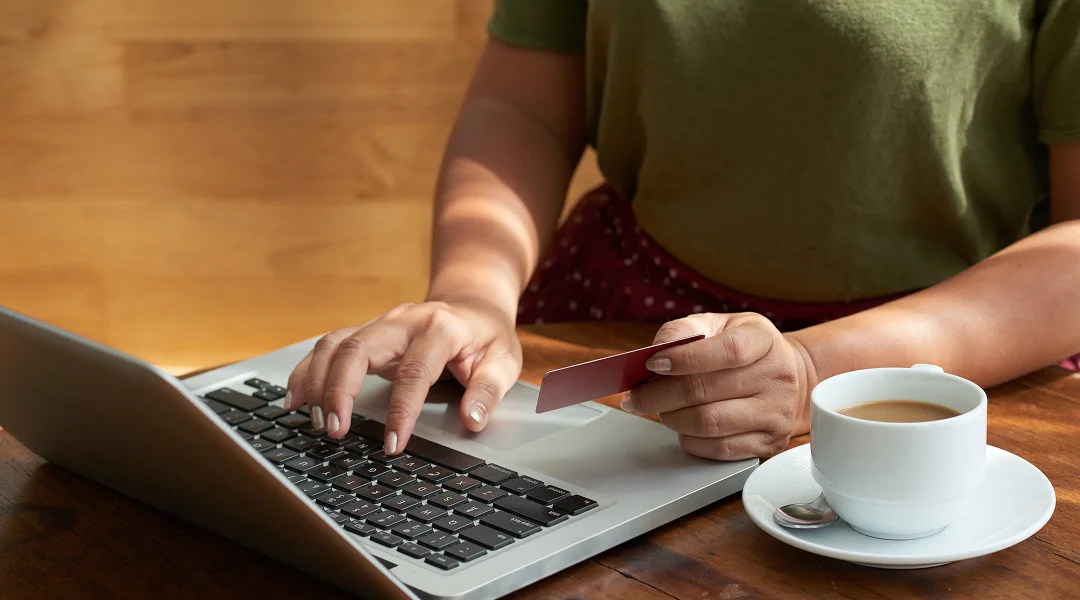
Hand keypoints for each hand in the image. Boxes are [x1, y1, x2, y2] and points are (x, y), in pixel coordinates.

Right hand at [285, 300, 522, 454]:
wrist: (472, 303)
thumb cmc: (487, 336)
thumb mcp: (504, 362)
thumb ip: (488, 391)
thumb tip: (471, 420)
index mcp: (440, 328)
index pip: (414, 371)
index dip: (401, 410)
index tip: (392, 445)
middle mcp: (403, 321)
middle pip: (358, 348)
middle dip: (340, 390)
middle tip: (336, 431)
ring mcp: (380, 324)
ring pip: (335, 344)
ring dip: (318, 383)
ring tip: (316, 422)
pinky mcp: (365, 332)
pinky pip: (327, 346)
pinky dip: (306, 371)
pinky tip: (295, 399)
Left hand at [620, 313, 815, 459]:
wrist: (789, 377)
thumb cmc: (746, 348)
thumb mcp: (721, 325)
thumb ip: (686, 329)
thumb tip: (656, 349)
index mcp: (763, 340)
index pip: (727, 351)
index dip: (684, 359)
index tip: (652, 364)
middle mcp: (776, 377)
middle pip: (706, 390)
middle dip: (658, 394)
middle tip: (636, 395)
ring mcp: (775, 413)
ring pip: (708, 423)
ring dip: (672, 418)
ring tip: (659, 409)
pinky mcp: (769, 442)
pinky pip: (718, 449)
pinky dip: (690, 439)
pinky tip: (683, 426)